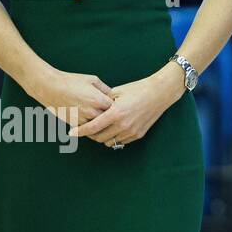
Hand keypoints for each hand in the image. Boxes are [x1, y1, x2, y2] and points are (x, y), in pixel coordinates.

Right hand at [32, 68, 114, 129]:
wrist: (50, 88)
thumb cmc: (71, 81)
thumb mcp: (92, 79)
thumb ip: (105, 88)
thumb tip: (113, 96)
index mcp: (98, 100)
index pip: (116, 108)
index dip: (116, 107)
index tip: (117, 106)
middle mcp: (92, 112)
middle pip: (108, 120)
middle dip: (110, 118)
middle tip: (112, 115)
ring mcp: (83, 120)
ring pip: (99, 128)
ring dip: (101, 125)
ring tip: (103, 120)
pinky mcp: (75, 124)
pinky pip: (88, 131)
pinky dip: (91, 128)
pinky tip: (93, 124)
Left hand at [70, 67, 184, 146]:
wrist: (160, 93)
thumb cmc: (138, 89)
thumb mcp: (117, 92)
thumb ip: (103, 101)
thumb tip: (90, 107)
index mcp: (116, 113)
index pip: (93, 127)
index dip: (80, 131)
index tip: (71, 133)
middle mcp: (123, 125)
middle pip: (99, 137)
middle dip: (90, 135)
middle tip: (86, 129)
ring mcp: (131, 132)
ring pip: (109, 142)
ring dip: (102, 137)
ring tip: (100, 128)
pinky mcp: (138, 135)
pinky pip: (120, 141)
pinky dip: (114, 137)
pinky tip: (113, 129)